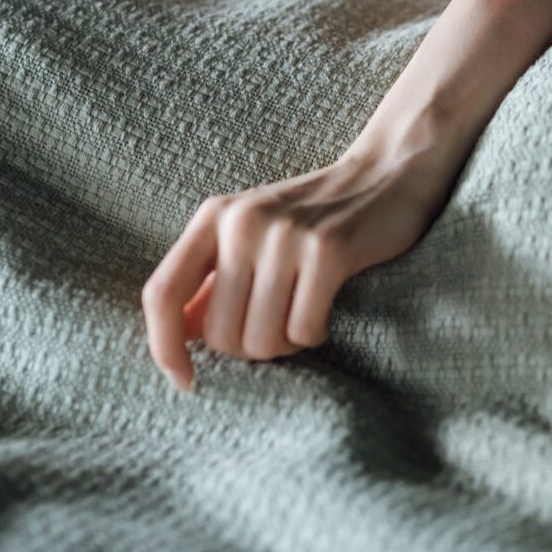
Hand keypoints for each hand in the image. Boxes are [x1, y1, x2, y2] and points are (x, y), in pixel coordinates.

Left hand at [141, 134, 462, 391]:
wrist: (390, 170)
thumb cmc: (318, 214)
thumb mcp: (253, 234)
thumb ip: (212, 280)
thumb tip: (179, 336)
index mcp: (214, 217)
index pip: (162, 293)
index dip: (164, 347)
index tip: (186, 380)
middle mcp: (242, 222)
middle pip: (219, 334)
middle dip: (250, 348)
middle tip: (278, 326)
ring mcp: (285, 235)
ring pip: (261, 339)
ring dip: (285, 345)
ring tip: (303, 315)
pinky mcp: (329, 250)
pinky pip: (303, 330)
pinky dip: (314, 335)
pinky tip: (326, 309)